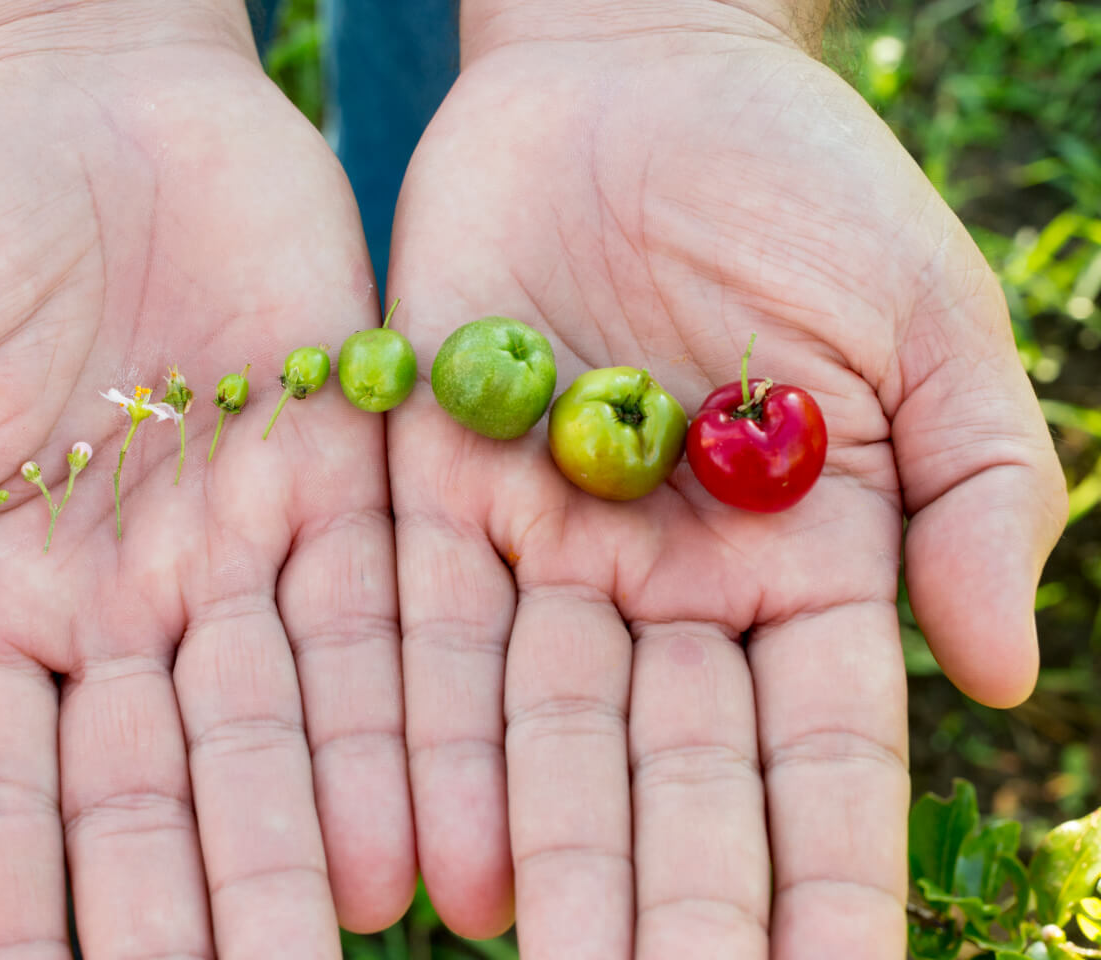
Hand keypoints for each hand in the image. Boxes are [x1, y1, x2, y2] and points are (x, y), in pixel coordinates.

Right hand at [0, 5, 413, 953]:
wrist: (91, 96)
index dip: (7, 902)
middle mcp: (128, 609)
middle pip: (159, 793)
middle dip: (186, 914)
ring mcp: (243, 553)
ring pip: (284, 731)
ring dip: (310, 844)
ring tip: (344, 944)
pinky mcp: (349, 479)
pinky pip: (383, 616)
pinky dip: (404, 715)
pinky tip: (432, 815)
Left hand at [386, 2, 1066, 955]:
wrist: (635, 75)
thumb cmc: (805, 184)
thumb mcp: (928, 322)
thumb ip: (979, 489)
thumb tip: (998, 672)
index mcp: (801, 563)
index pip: (820, 758)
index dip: (827, 882)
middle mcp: (663, 584)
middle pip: (664, 776)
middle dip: (664, 906)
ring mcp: (543, 541)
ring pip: (531, 728)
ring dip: (528, 849)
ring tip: (521, 959)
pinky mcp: (430, 483)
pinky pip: (418, 624)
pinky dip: (416, 733)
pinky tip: (413, 844)